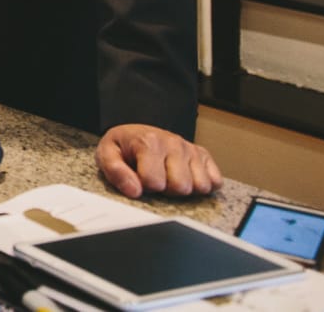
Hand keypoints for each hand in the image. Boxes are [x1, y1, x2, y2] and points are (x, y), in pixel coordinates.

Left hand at [96, 124, 221, 197]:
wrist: (138, 132)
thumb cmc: (124, 146)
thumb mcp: (108, 154)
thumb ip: (115, 172)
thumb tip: (134, 191)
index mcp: (149, 142)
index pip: (154, 182)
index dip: (144, 186)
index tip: (138, 178)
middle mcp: (174, 143)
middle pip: (181, 187)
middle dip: (166, 189)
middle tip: (155, 178)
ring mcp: (191, 149)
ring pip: (200, 186)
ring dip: (184, 188)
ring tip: (169, 177)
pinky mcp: (204, 155)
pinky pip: (216, 182)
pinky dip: (202, 185)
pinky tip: (186, 178)